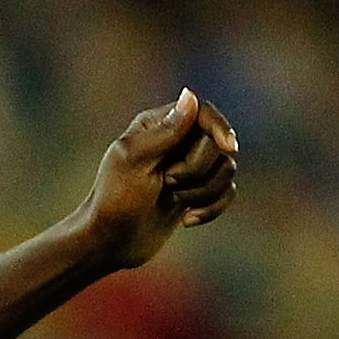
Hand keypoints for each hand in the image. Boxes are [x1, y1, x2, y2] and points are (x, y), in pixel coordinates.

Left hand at [82, 88, 238, 269]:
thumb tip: (190, 95)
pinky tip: (186, 220)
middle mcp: (177, 141)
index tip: (228, 147)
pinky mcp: (198, 192)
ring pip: (226, 169)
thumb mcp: (134, 160)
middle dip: (194, 170)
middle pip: (215, 145)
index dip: (219, 127)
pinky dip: (211, 208)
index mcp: (157, 125)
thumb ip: (165, 131)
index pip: (202, 112)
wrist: (110, 243)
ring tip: (171, 201)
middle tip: (165, 183)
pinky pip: (227, 192)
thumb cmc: (115, 200)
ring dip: (202, 192)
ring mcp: (190, 167)